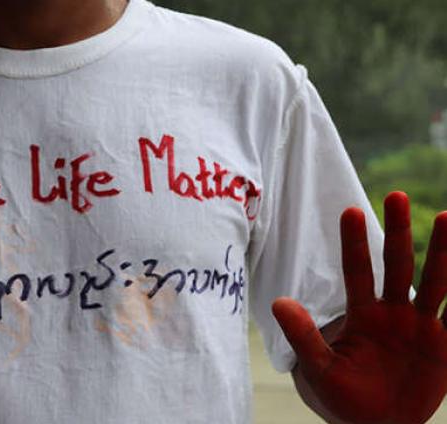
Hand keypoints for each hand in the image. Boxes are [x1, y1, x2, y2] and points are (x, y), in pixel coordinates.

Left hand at [273, 192, 446, 423]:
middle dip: (398, 231)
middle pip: (398, 264)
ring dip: (443, 252)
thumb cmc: (342, 395)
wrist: (375, 423)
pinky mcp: (445, 345)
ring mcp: (422, 326)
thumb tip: (277, 302)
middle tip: (395, 195)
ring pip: (435, 281)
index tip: (349, 211)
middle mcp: (394, 312)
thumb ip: (302, 336)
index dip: (354, 242)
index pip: (358, 271)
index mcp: (363, 314)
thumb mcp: (319, 368)